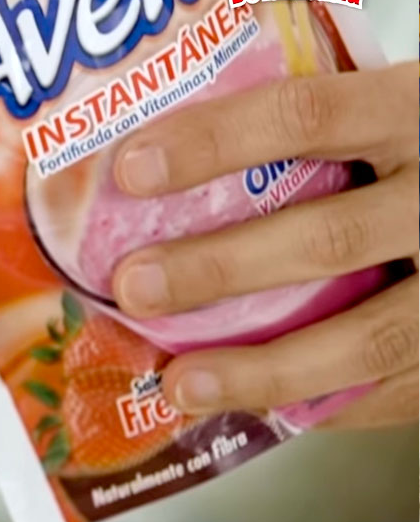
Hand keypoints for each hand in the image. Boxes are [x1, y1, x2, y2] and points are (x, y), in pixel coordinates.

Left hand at [110, 63, 418, 428]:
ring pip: (367, 338)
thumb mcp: (382, 118)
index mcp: (412, 114)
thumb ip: (302, 135)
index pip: (307, 116)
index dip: (215, 142)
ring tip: (179, 383)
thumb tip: (147, 165)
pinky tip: (249, 408)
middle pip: (326, 239)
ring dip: (261, 368)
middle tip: (133, 286)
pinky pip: (393, 391)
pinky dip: (315, 405)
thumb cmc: (418, 155)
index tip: (131, 170)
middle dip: (217, 270)